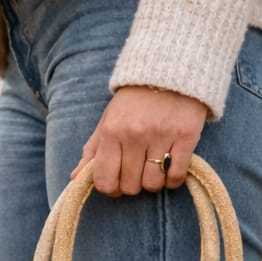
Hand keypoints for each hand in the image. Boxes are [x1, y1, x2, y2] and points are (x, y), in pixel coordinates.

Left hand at [71, 86, 207, 196]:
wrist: (168, 71)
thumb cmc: (133, 103)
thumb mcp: (107, 121)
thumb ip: (92, 151)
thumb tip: (75, 178)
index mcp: (111, 131)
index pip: (105, 180)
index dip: (111, 189)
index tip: (118, 183)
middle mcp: (134, 134)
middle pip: (130, 186)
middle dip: (133, 184)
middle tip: (138, 170)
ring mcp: (161, 135)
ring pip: (153, 184)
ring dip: (154, 182)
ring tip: (155, 167)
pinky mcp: (186, 135)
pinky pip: (176, 176)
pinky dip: (173, 180)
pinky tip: (171, 168)